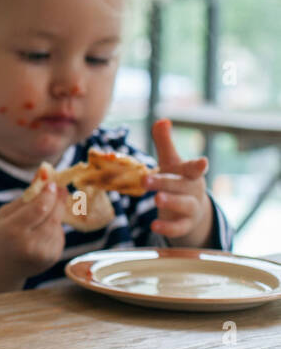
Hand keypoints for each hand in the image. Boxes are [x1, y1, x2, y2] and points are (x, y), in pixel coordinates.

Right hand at [0, 178, 67, 282]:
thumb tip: (45, 175)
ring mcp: (43, 254)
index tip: (52, 183)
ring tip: (41, 215)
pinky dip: (54, 229)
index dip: (49, 194)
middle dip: (59, 200)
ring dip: (55, 215)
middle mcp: (29, 245)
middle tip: (60, 188)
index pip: (39, 208)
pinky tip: (41, 232)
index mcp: (12, 231)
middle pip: (53, 216)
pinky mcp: (52, 258)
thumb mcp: (4, 214)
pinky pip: (59, 235)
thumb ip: (25, 198)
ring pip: (58, 225)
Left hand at [148, 118, 212, 245]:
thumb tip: (161, 120)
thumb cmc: (179, 181)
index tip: (203, 161)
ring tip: (156, 199)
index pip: (194, 168)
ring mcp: (190, 208)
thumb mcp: (172, 163)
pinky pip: (178, 228)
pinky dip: (168, 228)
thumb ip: (165, 143)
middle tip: (145, 180)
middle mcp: (192, 190)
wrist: (193, 212)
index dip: (198, 166)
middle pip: (180, 186)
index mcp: (190, 174)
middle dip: (165, 183)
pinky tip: (154, 227)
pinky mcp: (184, 225)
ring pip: (184, 206)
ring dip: (170, 202)